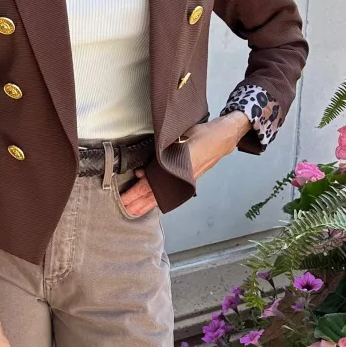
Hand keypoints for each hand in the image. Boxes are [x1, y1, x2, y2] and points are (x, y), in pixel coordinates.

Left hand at [117, 113, 250, 216]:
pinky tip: (152, 202)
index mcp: (175, 172)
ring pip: (161, 197)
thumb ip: (161, 153)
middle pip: (154, 196)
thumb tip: (144, 172)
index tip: (124, 198)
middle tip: (124, 209)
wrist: (221, 138)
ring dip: (146, 204)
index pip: (150, 186)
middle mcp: (179, 180)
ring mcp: (184, 182)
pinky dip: (158, 199)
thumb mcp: (179, 139)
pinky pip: (169, 193)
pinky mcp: (187, 181)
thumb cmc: (201, 135)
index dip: (136, 193)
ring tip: (134, 210)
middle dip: (138, 203)